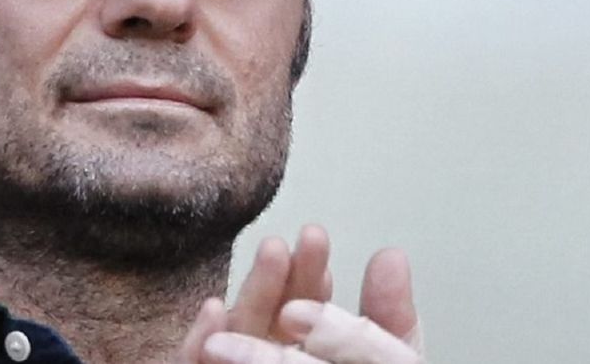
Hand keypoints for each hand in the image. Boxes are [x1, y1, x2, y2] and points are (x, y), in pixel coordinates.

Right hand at [179, 245, 424, 362]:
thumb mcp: (383, 362)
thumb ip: (387, 319)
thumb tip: (392, 255)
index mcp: (300, 352)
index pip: (300, 308)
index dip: (308, 273)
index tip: (317, 239)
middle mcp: (262, 360)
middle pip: (265, 317)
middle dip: (279, 274)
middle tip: (298, 239)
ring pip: (231, 336)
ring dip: (249, 291)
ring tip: (272, 252)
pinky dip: (197, 338)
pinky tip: (215, 307)